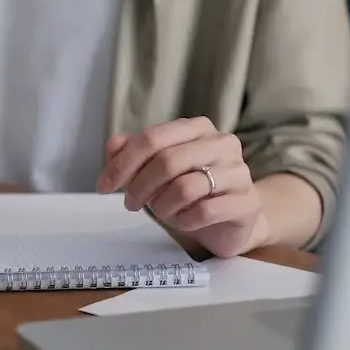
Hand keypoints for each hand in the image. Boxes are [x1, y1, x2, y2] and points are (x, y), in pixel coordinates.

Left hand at [96, 117, 267, 256]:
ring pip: (184, 188)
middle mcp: (222, 143)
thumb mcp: (156, 172)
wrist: (231, 221)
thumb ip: (133, 155)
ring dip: (162, 206)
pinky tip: (183, 221)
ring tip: (162, 212)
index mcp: (198, 128)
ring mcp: (238, 172)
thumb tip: (113, 145)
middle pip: (167, 161)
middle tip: (130, 203)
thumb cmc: (190, 191)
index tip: (103, 185)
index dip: (123, 163)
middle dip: (139, 186)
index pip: (153, 138)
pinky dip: (184, 221)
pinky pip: (204, 212)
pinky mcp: (246, 202)